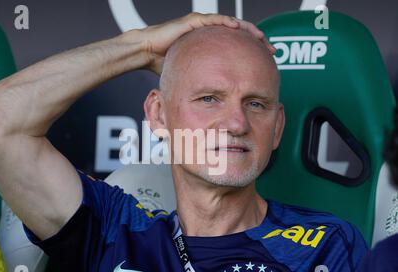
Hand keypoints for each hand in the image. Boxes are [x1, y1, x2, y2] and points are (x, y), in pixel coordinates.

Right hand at [126, 12, 275, 74]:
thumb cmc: (166, 64)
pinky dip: (226, 22)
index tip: (266, 61)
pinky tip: (237, 27)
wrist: (147, 53)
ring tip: (261, 36)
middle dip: (258, 39)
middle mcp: (210, 35)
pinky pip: (213, 20)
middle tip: (271, 49)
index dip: (253, 52)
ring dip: (248, 29)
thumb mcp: (194, 78)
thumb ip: (207, 85)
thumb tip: (218, 106)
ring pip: (231, 24)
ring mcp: (202, 27)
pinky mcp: (192, 22)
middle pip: (240, 33)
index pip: (238, 47)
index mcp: (213, 47)